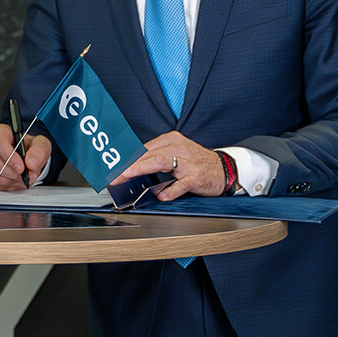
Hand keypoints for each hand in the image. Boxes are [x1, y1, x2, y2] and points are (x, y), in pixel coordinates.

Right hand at [0, 124, 51, 191]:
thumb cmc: (30, 148)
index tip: (21, 167)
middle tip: (29, 175)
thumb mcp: (41, 144)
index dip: (10, 158)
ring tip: (25, 178)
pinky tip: (17, 181)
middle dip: (16, 174)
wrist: (26, 158)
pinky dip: (9, 186)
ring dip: (14, 181)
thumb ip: (39, 151)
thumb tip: (31, 162)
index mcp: (0, 132)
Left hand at [114, 131, 232, 201]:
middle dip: (129, 165)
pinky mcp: (196, 177)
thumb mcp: (177, 153)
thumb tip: (133, 167)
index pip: (145, 148)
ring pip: (161, 162)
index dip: (128, 158)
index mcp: (172, 140)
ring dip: (141, 169)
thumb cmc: (196, 162)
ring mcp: (188, 163)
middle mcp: (179, 148)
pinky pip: (181, 184)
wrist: (224, 169)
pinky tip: (161, 196)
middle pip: (149, 154)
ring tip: (128, 176)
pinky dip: (170, 190)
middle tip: (115, 175)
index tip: (114, 167)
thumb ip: (158, 157)